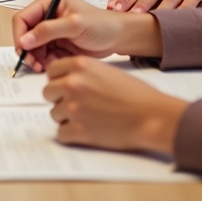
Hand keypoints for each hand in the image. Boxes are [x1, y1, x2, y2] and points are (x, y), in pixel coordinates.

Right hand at [12, 0, 142, 72]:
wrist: (118, 38)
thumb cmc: (102, 25)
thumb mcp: (74, 25)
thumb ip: (48, 30)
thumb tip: (24, 40)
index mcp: (49, 1)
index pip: (23, 17)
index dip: (19, 34)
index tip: (23, 50)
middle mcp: (47, 14)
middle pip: (25, 34)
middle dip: (27, 50)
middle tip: (33, 64)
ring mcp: (51, 30)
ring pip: (32, 47)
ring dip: (35, 58)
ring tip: (43, 67)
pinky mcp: (56, 44)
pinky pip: (42, 55)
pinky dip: (44, 62)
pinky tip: (51, 66)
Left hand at [43, 56, 186, 153]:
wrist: (152, 117)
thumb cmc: (137, 95)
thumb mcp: (107, 72)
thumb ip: (84, 74)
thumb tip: (66, 81)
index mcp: (80, 65)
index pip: (51, 71)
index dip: (58, 80)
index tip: (65, 87)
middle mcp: (72, 83)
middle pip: (48, 92)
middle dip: (60, 99)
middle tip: (78, 105)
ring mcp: (73, 107)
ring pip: (54, 114)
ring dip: (67, 118)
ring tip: (89, 118)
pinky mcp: (77, 130)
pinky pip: (61, 133)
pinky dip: (71, 135)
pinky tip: (88, 131)